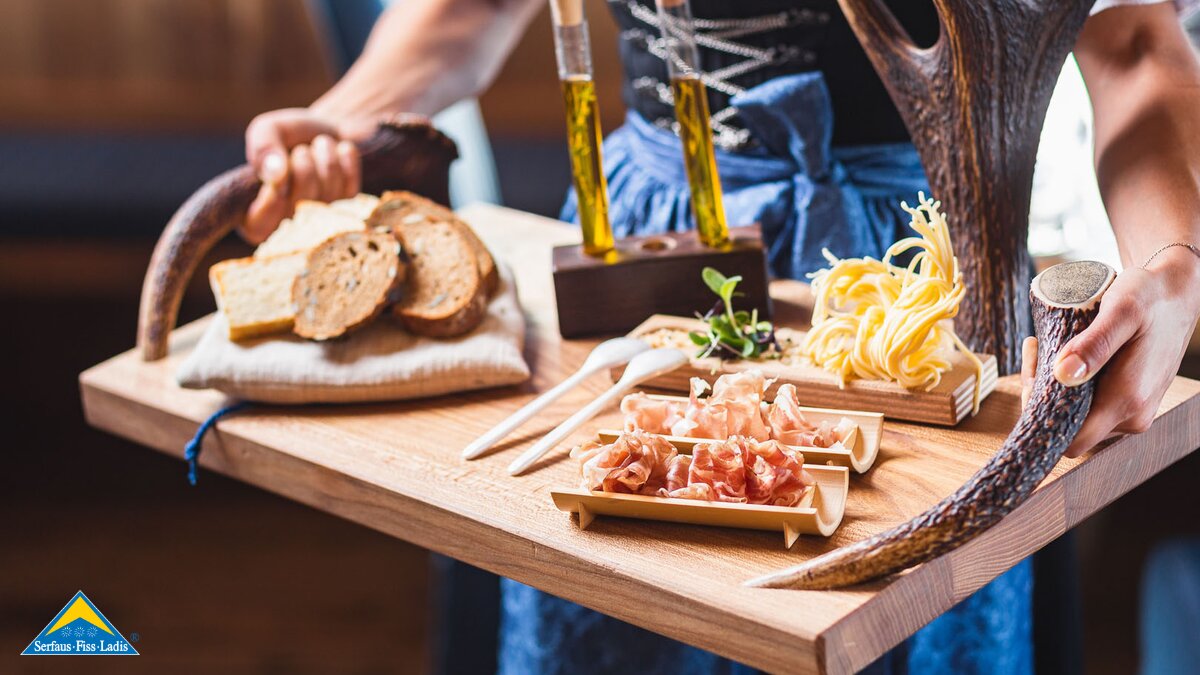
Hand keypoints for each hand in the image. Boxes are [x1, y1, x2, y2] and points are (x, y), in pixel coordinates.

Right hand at [241, 108, 371, 243]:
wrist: (323, 128)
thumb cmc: (288, 136)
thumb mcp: (267, 131)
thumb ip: (262, 147)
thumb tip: (274, 173)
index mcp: (257, 215)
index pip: (259, 226)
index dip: (272, 194)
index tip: (279, 167)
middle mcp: (290, 224)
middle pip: (301, 200)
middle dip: (303, 164)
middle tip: (301, 151)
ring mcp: (322, 218)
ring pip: (329, 188)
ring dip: (325, 155)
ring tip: (318, 147)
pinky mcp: (349, 205)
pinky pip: (350, 181)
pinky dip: (345, 157)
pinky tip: (338, 152)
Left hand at [1021, 248, 1199, 456]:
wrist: (1177, 294)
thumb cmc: (1150, 297)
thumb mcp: (1122, 311)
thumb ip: (1094, 344)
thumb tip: (1062, 375)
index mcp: (1128, 400)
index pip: (1072, 440)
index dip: (1042, 417)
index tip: (1031, 376)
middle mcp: (1132, 415)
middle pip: (1070, 429)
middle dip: (1043, 397)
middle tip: (1035, 353)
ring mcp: (1133, 411)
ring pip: (1078, 417)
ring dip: (1054, 389)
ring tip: (1044, 348)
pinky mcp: (1130, 402)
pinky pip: (1091, 406)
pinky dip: (1071, 386)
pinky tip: (1061, 355)